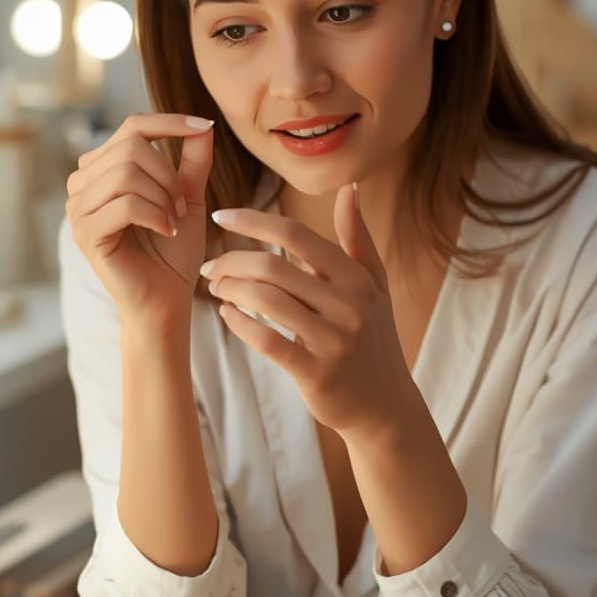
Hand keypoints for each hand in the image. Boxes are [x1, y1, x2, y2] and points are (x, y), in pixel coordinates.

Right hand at [65, 113, 214, 330]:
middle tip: (182, 207)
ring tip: (174, 220)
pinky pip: (126, 204)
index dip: (169, 123)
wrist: (166, 298)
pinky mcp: (85, 232)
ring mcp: (77, 208)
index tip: (205, 126)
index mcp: (102, 169)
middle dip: (169, 176)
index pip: (132, 127)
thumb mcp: (188, 198)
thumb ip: (193, 162)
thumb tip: (203, 124)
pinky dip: (156, 215)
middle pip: (132, 147)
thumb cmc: (174, 251)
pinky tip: (166, 231)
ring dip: (164, 198)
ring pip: (128, 174)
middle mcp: (82, 183)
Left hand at [201, 183, 414, 436]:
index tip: (220, 215)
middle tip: (211, 266)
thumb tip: (350, 188)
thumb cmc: (373, 338)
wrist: (385, 407)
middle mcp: (349, 305)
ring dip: (231, 290)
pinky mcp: (317, 374)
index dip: (253, 220)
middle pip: (273, 267)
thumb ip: (357, 238)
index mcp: (356, 278)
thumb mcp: (374, 287)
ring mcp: (334, 341)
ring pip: (266, 301)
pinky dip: (241, 324)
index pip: (296, 235)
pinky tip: (227, 314)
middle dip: (232, 260)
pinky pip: (269, 341)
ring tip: (217, 288)